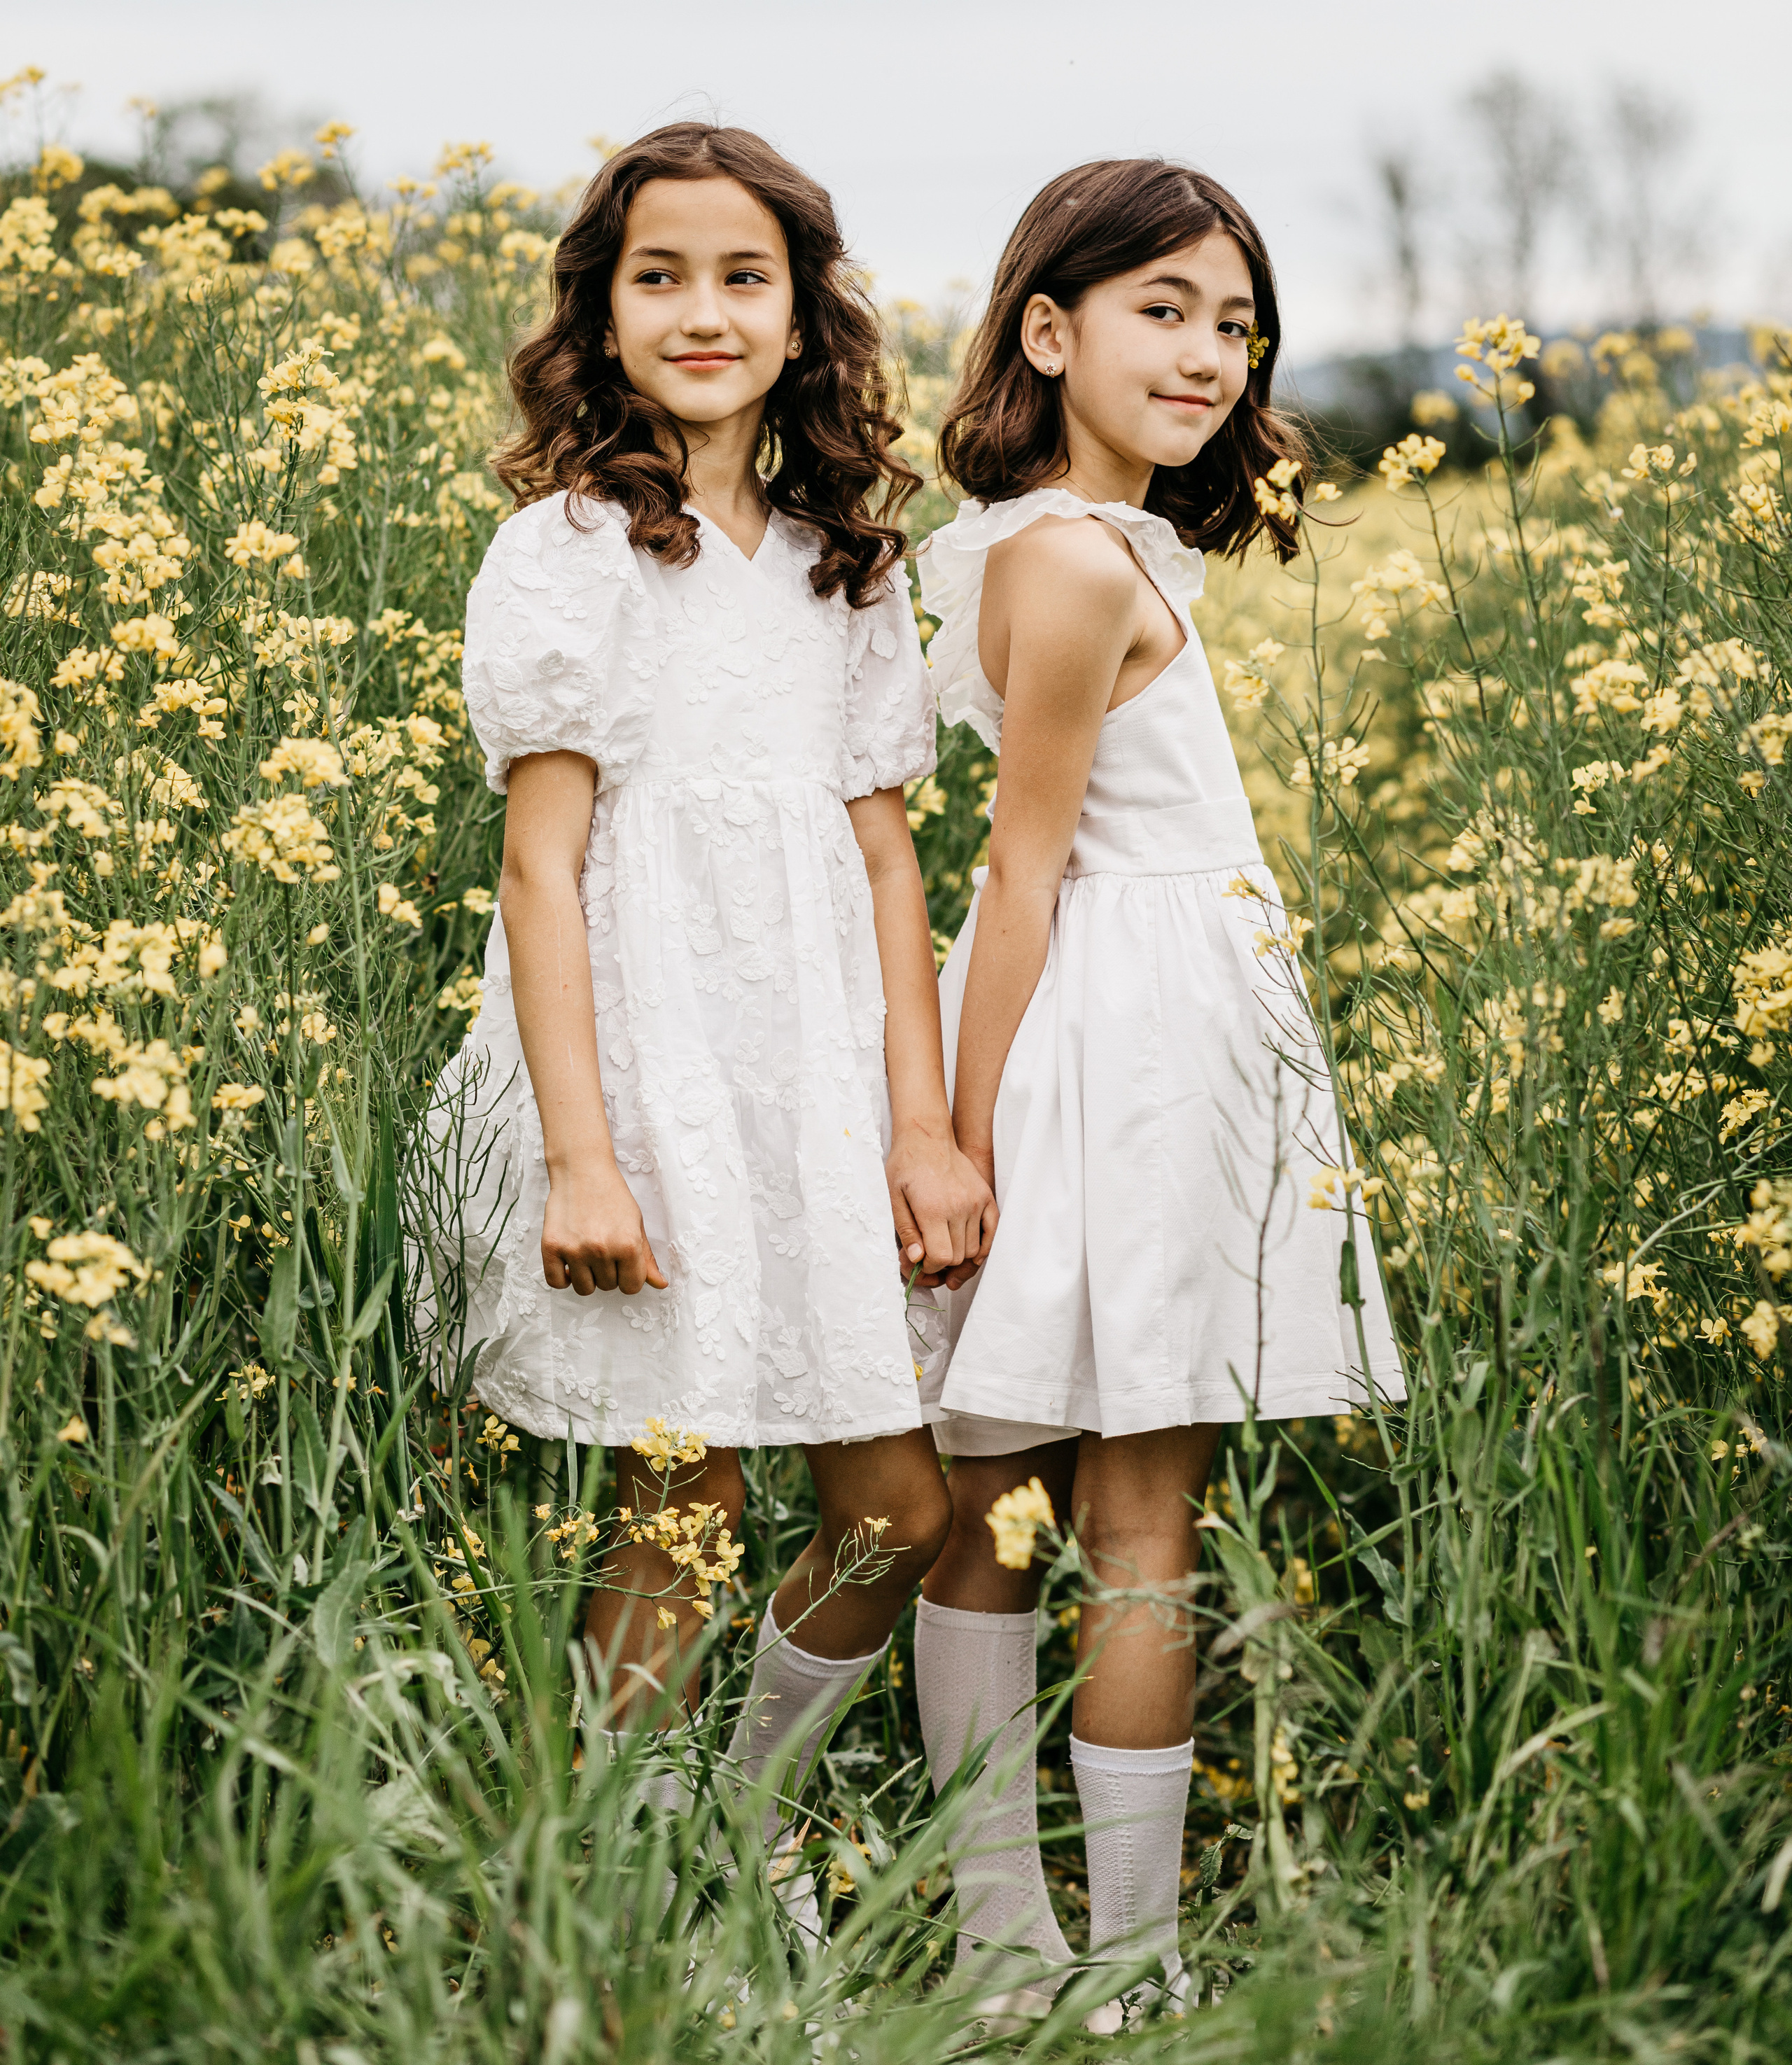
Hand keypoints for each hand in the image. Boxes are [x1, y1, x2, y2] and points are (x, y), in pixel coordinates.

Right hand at [541, 1163, 668, 1295]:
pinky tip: (569, 1264)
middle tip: (603, 1248)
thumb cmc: (612, 1196)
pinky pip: (556, 1282)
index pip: (632, 1287)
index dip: (628, 1277)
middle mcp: (601, 1249)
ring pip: (584, 1289)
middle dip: (608, 1273)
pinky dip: (562, 1279)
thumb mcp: (636, 1224)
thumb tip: (660, 1285)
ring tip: (587, 1255)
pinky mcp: (551, 1246)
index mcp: (628, 1245)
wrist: (582, 1170)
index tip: (622, 1264)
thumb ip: (646, 1258)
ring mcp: (574, 1249)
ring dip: (587, 1277)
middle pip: (608, 1287)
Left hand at [887, 1123, 997, 1291]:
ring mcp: (976, 1202)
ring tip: (943, 1251)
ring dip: (958, 1256)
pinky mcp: (986, 1197)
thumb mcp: (893, 1198)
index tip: (919, 1262)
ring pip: (973, 1248)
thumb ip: (906, 1231)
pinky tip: (970, 1254)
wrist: (926, 1136)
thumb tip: (916, 1260)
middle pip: (956, 1256)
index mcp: (933, 1209)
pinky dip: (983, 1247)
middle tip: (927, 1259)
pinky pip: (992, 1232)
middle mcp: (959, 1207)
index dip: (928, 1267)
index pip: (940, 1257)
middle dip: (941, 1264)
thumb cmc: (905, 1165)